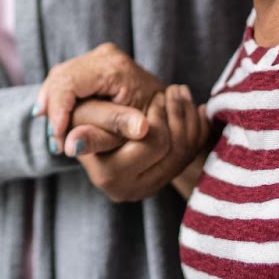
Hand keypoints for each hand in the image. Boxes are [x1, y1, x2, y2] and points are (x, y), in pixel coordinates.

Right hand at [36, 43, 164, 157]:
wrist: (170, 105)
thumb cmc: (153, 122)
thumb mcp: (127, 132)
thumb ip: (100, 135)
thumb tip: (71, 147)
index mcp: (114, 68)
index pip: (68, 83)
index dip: (57, 110)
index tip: (55, 138)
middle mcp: (105, 55)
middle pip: (61, 77)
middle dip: (52, 108)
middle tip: (53, 140)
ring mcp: (101, 55)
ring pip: (61, 75)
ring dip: (53, 103)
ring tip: (54, 132)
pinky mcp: (97, 62)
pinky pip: (68, 76)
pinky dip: (60, 97)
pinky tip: (56, 116)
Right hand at [76, 85, 210, 202]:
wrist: (88, 128)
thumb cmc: (83, 114)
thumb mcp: (89, 113)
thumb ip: (107, 121)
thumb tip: (124, 132)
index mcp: (108, 175)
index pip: (152, 141)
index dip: (158, 114)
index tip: (163, 95)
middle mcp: (129, 189)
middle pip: (171, 146)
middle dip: (171, 110)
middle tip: (165, 89)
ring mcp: (147, 187)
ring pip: (186, 149)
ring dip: (185, 115)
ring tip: (175, 92)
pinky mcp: (162, 181)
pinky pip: (193, 153)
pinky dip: (195, 126)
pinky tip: (189, 108)